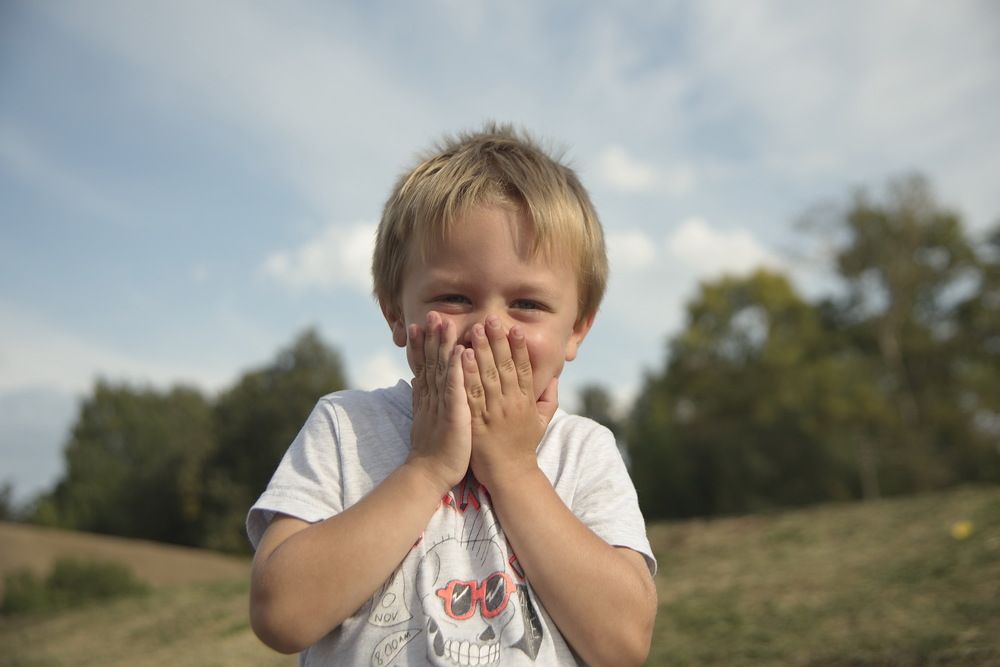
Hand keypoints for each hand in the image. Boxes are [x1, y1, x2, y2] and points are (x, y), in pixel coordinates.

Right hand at [406, 312, 471, 493]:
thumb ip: (423, 399)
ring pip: (441, 368)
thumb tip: (416, 382)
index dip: (422, 345)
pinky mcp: (453, 413)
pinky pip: (455, 387)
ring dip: (442, 344)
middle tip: (432, 313)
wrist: (429, 474)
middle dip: (430, 336)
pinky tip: (461, 351)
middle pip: (430, 361)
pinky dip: (457, 368)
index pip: (423, 365)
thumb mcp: (426, 420)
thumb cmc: (434, 450)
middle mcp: (431, 397)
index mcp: (427, 398)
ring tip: (443, 322)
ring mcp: (441, 404)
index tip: (420, 325)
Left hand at [463, 316, 558, 490]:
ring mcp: (494, 412)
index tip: (515, 328)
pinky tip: (461, 358)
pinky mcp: (477, 422)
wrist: (510, 475)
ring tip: (474, 330)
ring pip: (487, 376)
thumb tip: (555, 378)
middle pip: (504, 367)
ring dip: (481, 351)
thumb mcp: (543, 422)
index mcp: (526, 401)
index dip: (519, 348)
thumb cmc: (523, 446)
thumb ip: (548, 398)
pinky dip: (466, 374)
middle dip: (497, 341)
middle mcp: (511, 403)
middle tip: (490, 319)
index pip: (524, 369)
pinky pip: (471, 394)